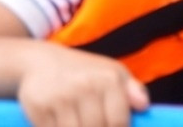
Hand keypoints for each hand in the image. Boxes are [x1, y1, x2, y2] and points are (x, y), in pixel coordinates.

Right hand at [15, 46, 148, 126]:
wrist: (40, 62)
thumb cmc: (85, 74)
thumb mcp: (113, 74)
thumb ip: (133, 90)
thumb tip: (143, 105)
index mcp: (108, 79)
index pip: (119, 123)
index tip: (108, 125)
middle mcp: (85, 86)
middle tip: (90, 122)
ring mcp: (60, 97)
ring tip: (77, 121)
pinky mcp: (39, 107)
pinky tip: (60, 121)